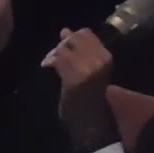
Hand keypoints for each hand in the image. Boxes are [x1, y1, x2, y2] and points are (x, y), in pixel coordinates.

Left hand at [41, 28, 117, 149]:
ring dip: (54, 53)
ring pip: (64, 49)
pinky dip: (49, 61)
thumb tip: (65, 30)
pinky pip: (57, 61)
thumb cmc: (92, 96)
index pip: (86, 33)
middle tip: (56, 55)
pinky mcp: (73, 80)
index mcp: (106, 56)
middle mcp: (99, 60)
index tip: (65, 45)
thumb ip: (80, 50)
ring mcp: (87, 70)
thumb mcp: (92, 69)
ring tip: (51, 62)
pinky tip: (47, 66)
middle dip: (62, 44)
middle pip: (74, 39)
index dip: (72, 36)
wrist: (93, 123)